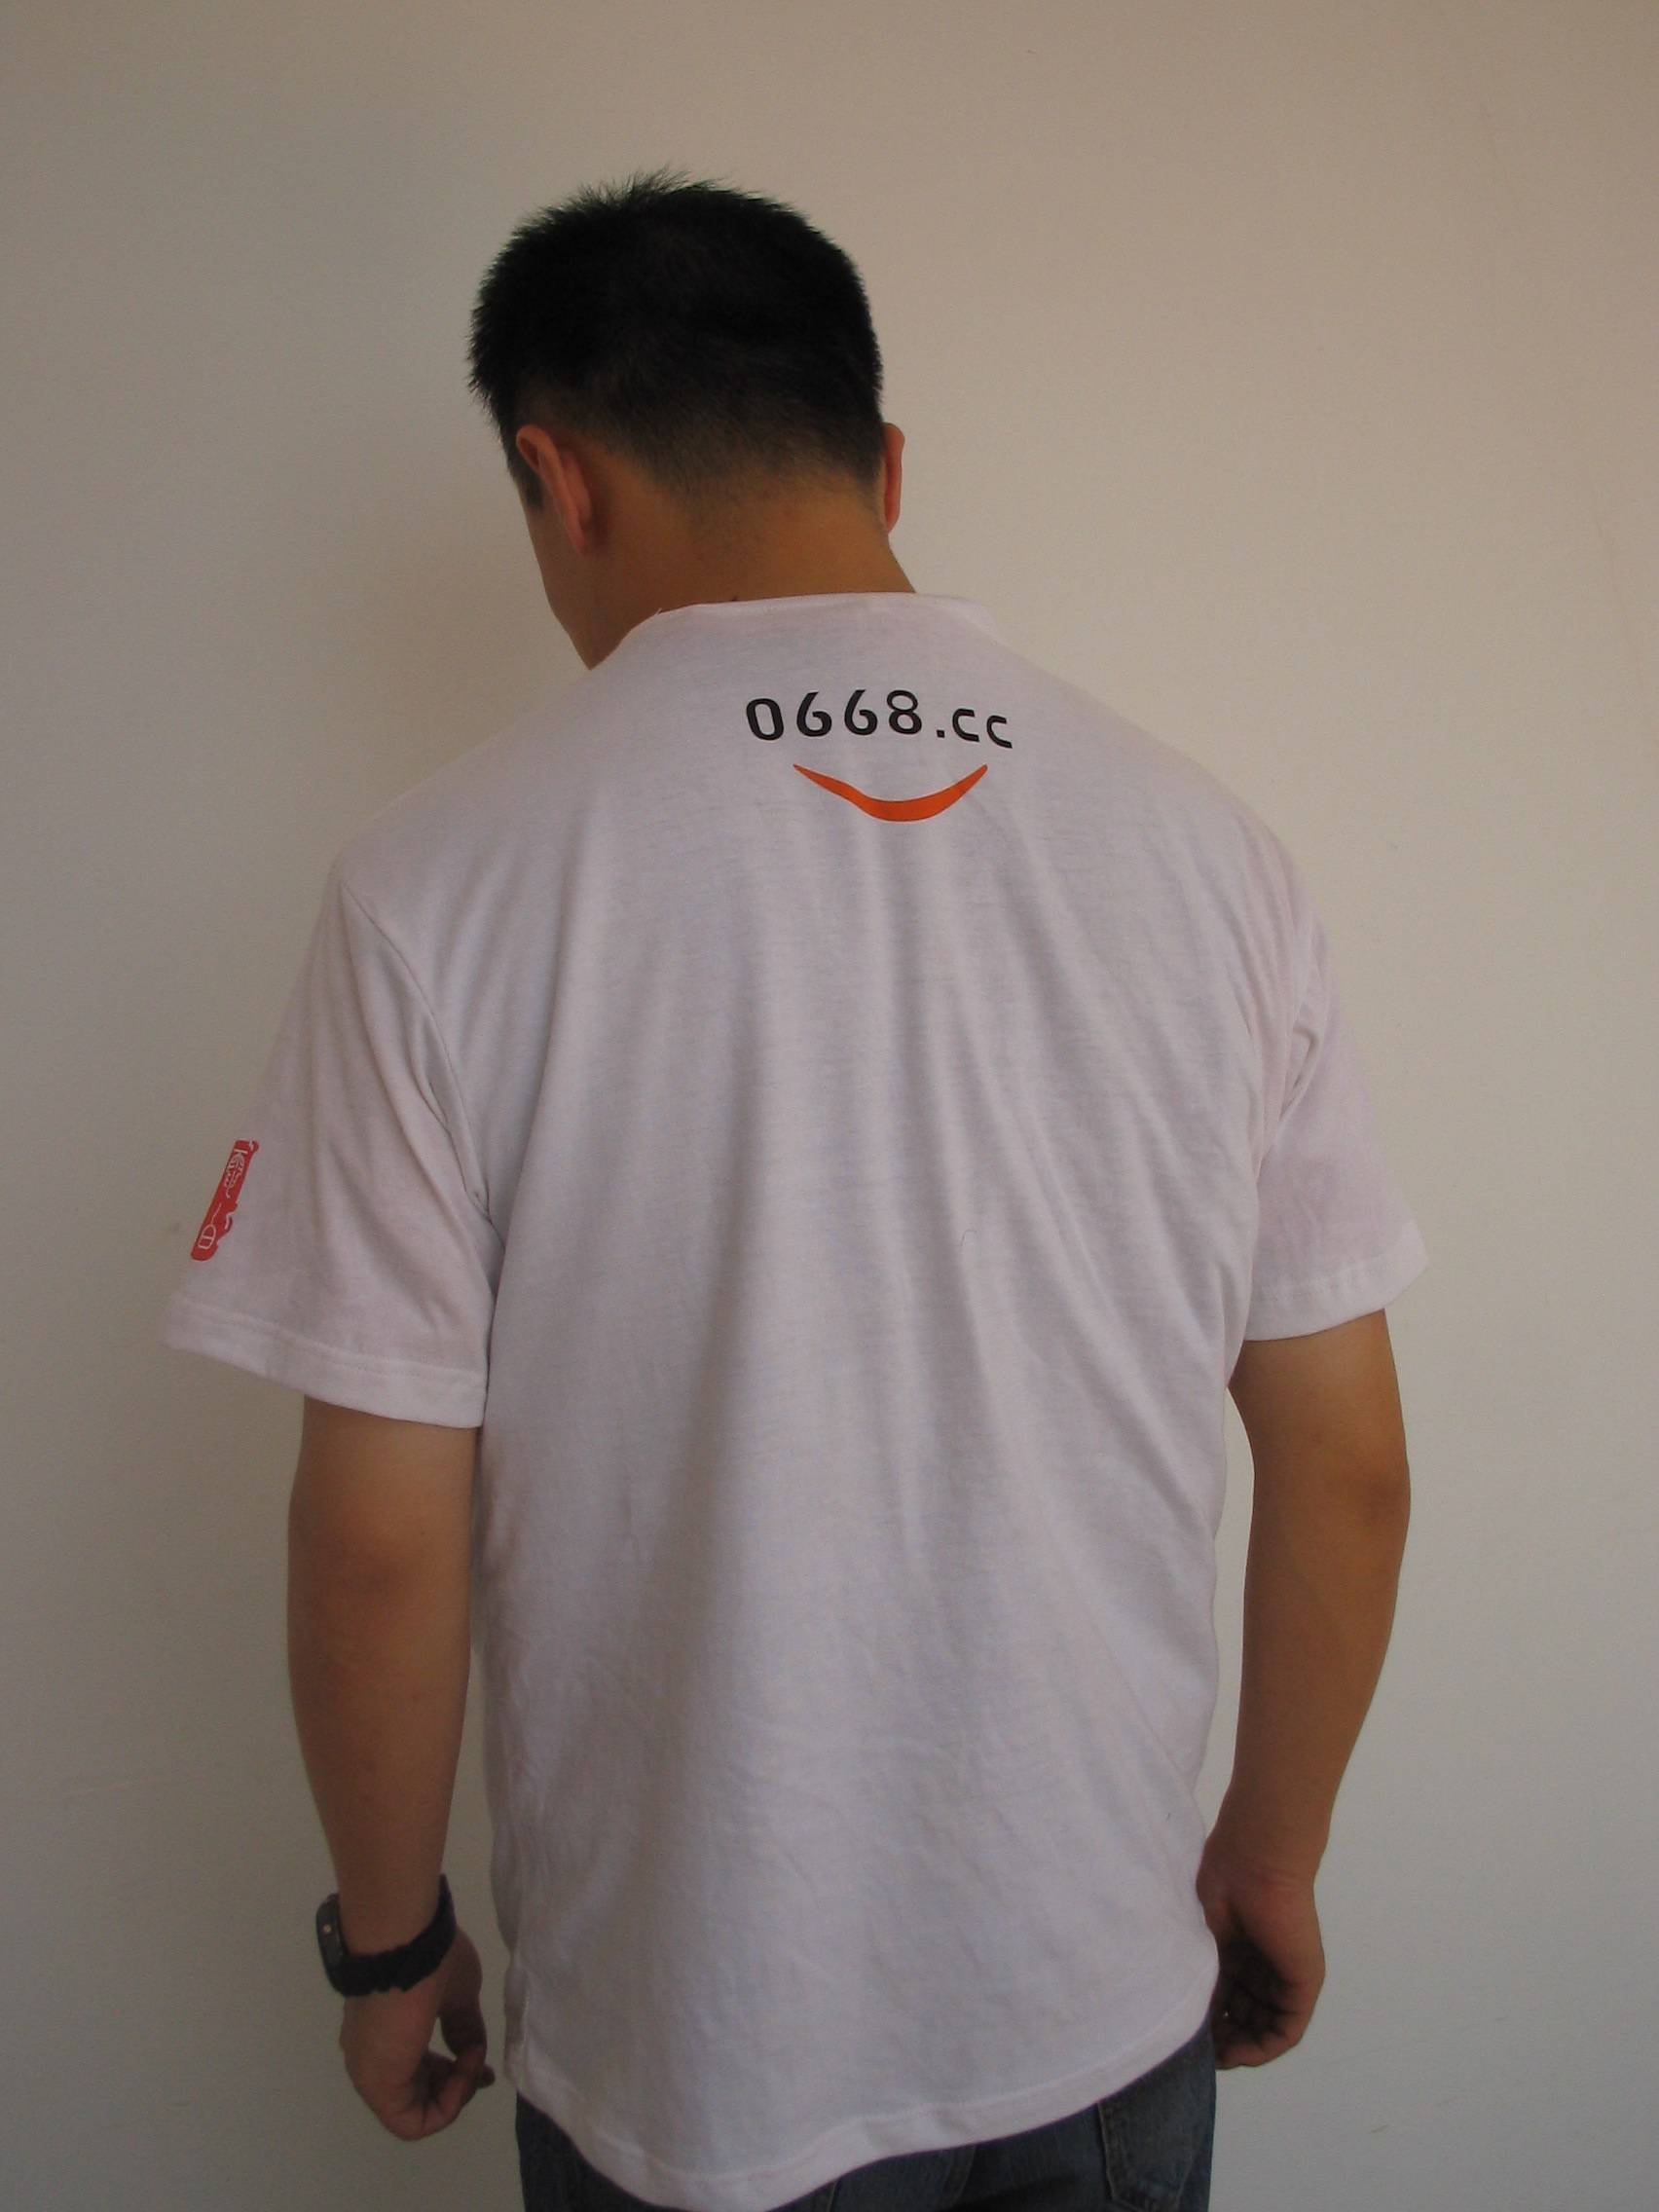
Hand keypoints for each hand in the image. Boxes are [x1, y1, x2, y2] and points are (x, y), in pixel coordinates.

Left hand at [339, 1926, 495, 2137]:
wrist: (404, 1942)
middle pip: (416, 2093)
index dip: (452, 2072)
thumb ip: (463, 2029)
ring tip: (473, 2062)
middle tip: (483, 2069)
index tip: (480, 2059)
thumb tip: (470, 2052)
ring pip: (413, 2110)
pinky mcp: (378, 2085)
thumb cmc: (429, 1959)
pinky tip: (463, 2073)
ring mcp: (370, 2073)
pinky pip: (411, 2120)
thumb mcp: (457, 1995)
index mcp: (384, 2033)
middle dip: (456, 2085)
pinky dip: (444, 2107)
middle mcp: (370, 2058)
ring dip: (452, 2093)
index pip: (416, 2069)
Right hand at [1195, 1835, 1325, 2068]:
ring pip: (1263, 2027)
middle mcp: (1261, 1967)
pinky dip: (1264, 2047)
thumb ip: (1200, 1978)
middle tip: (1200, 2054)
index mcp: (1237, 1951)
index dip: (1207, 2023)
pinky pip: (1287, 2029)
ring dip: (1241, 2048)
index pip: (1225, 1999)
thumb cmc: (1221, 1887)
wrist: (1253, 1865)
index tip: (1186, 2038)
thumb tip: (1187, 2019)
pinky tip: (1239, 2053)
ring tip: (1216, 2058)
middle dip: (1223, 2040)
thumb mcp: (1201, 1941)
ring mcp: (1283, 1976)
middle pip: (1244, 2017)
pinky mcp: (1303, 1984)